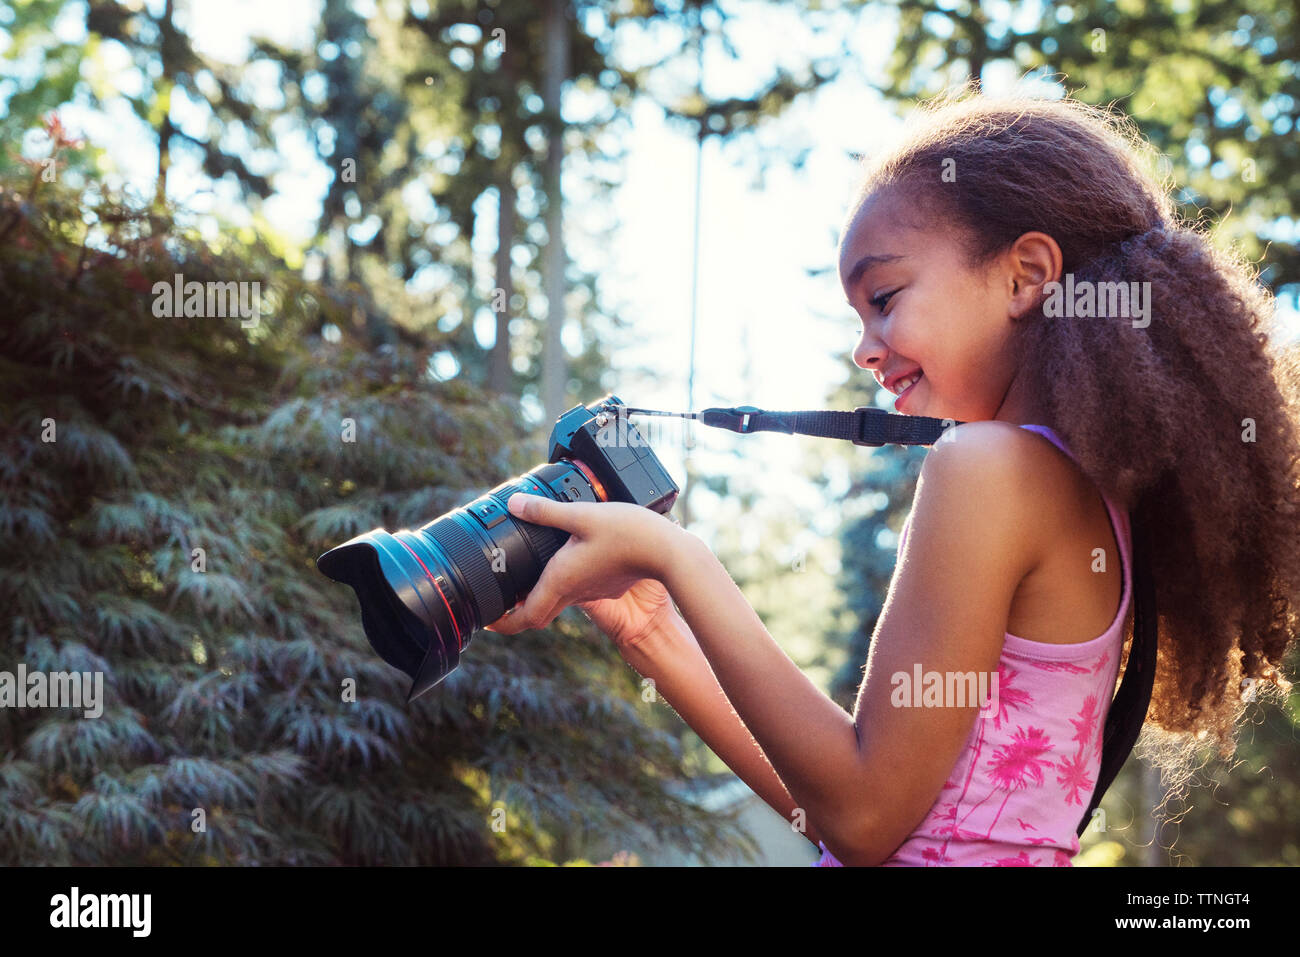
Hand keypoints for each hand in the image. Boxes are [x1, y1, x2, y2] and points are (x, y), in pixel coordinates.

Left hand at [481, 493, 681, 641]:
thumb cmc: (628, 534)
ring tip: (526, 575)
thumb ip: (546, 511)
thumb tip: (515, 505)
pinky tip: (565, 559)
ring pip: (558, 601)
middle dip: (516, 613)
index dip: (502, 623)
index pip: (525, 616)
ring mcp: (593, 590)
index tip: (486, 621)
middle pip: (538, 614)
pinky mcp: (608, 583)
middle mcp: (574, 591)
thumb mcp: (582, 515)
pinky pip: (578, 589)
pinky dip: (563, 582)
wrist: (668, 552)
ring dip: (539, 595)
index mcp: (561, 580)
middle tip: (500, 601)